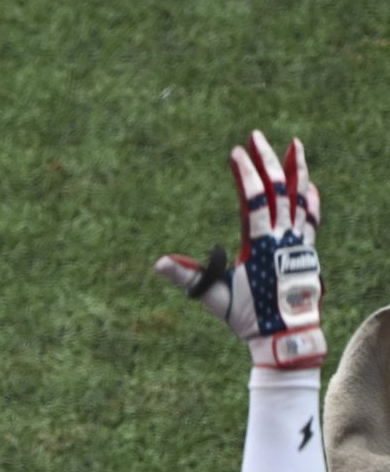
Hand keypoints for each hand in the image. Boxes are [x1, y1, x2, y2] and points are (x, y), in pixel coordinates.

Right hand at [152, 131, 325, 368]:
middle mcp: (284, 238)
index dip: (246, 174)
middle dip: (268, 160)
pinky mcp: (307, 250)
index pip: (255, 200)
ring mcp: (299, 242)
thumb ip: (188, 277)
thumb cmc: (248, 317)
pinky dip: (310, 198)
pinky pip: (312, 217)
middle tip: (258, 137)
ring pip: (301, 198)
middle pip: (280, 190)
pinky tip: (309, 185)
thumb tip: (160, 262)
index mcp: (261, 244)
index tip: (236, 153)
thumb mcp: (215, 297)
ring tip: (294, 145)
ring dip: (297, 170)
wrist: (286, 335)